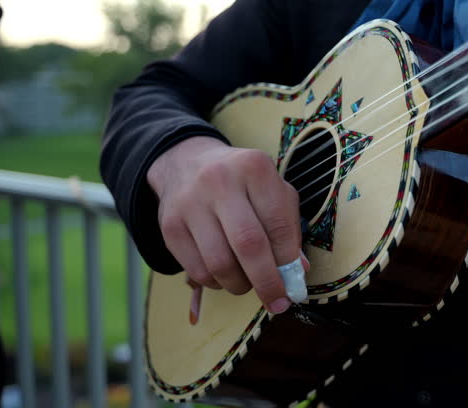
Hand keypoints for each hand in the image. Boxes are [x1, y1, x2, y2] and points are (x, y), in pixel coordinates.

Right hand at [147, 136, 307, 313]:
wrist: (188, 164)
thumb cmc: (243, 184)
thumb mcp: (272, 192)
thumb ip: (288, 227)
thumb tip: (298, 270)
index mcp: (255, 168)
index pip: (279, 224)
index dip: (289, 261)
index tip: (295, 286)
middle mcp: (220, 181)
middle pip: (249, 245)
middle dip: (267, 282)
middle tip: (277, 302)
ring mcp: (191, 203)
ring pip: (220, 264)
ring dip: (240, 285)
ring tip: (248, 282)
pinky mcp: (169, 225)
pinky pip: (197, 270)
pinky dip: (217, 283)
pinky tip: (225, 274)